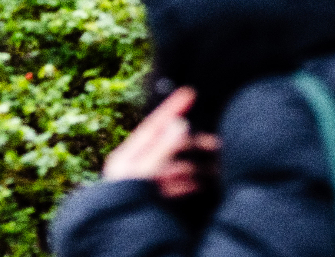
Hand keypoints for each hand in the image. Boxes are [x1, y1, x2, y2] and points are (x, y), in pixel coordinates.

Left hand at [102, 86, 222, 198]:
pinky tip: (203, 182)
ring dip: (194, 164)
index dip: (171, 108)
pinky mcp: (153, 199)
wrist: (118, 242)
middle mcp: (135, 166)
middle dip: (191, 142)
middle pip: (166, 146)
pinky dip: (189, 182)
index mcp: (127, 156)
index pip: (153, 125)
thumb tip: (180, 124)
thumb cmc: (123, 204)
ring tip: (216, 161)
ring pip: (174, 165)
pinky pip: (174, 184)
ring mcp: (144, 183)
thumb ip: (161, 150)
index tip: (189, 92)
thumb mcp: (142, 173)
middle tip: (216, 140)